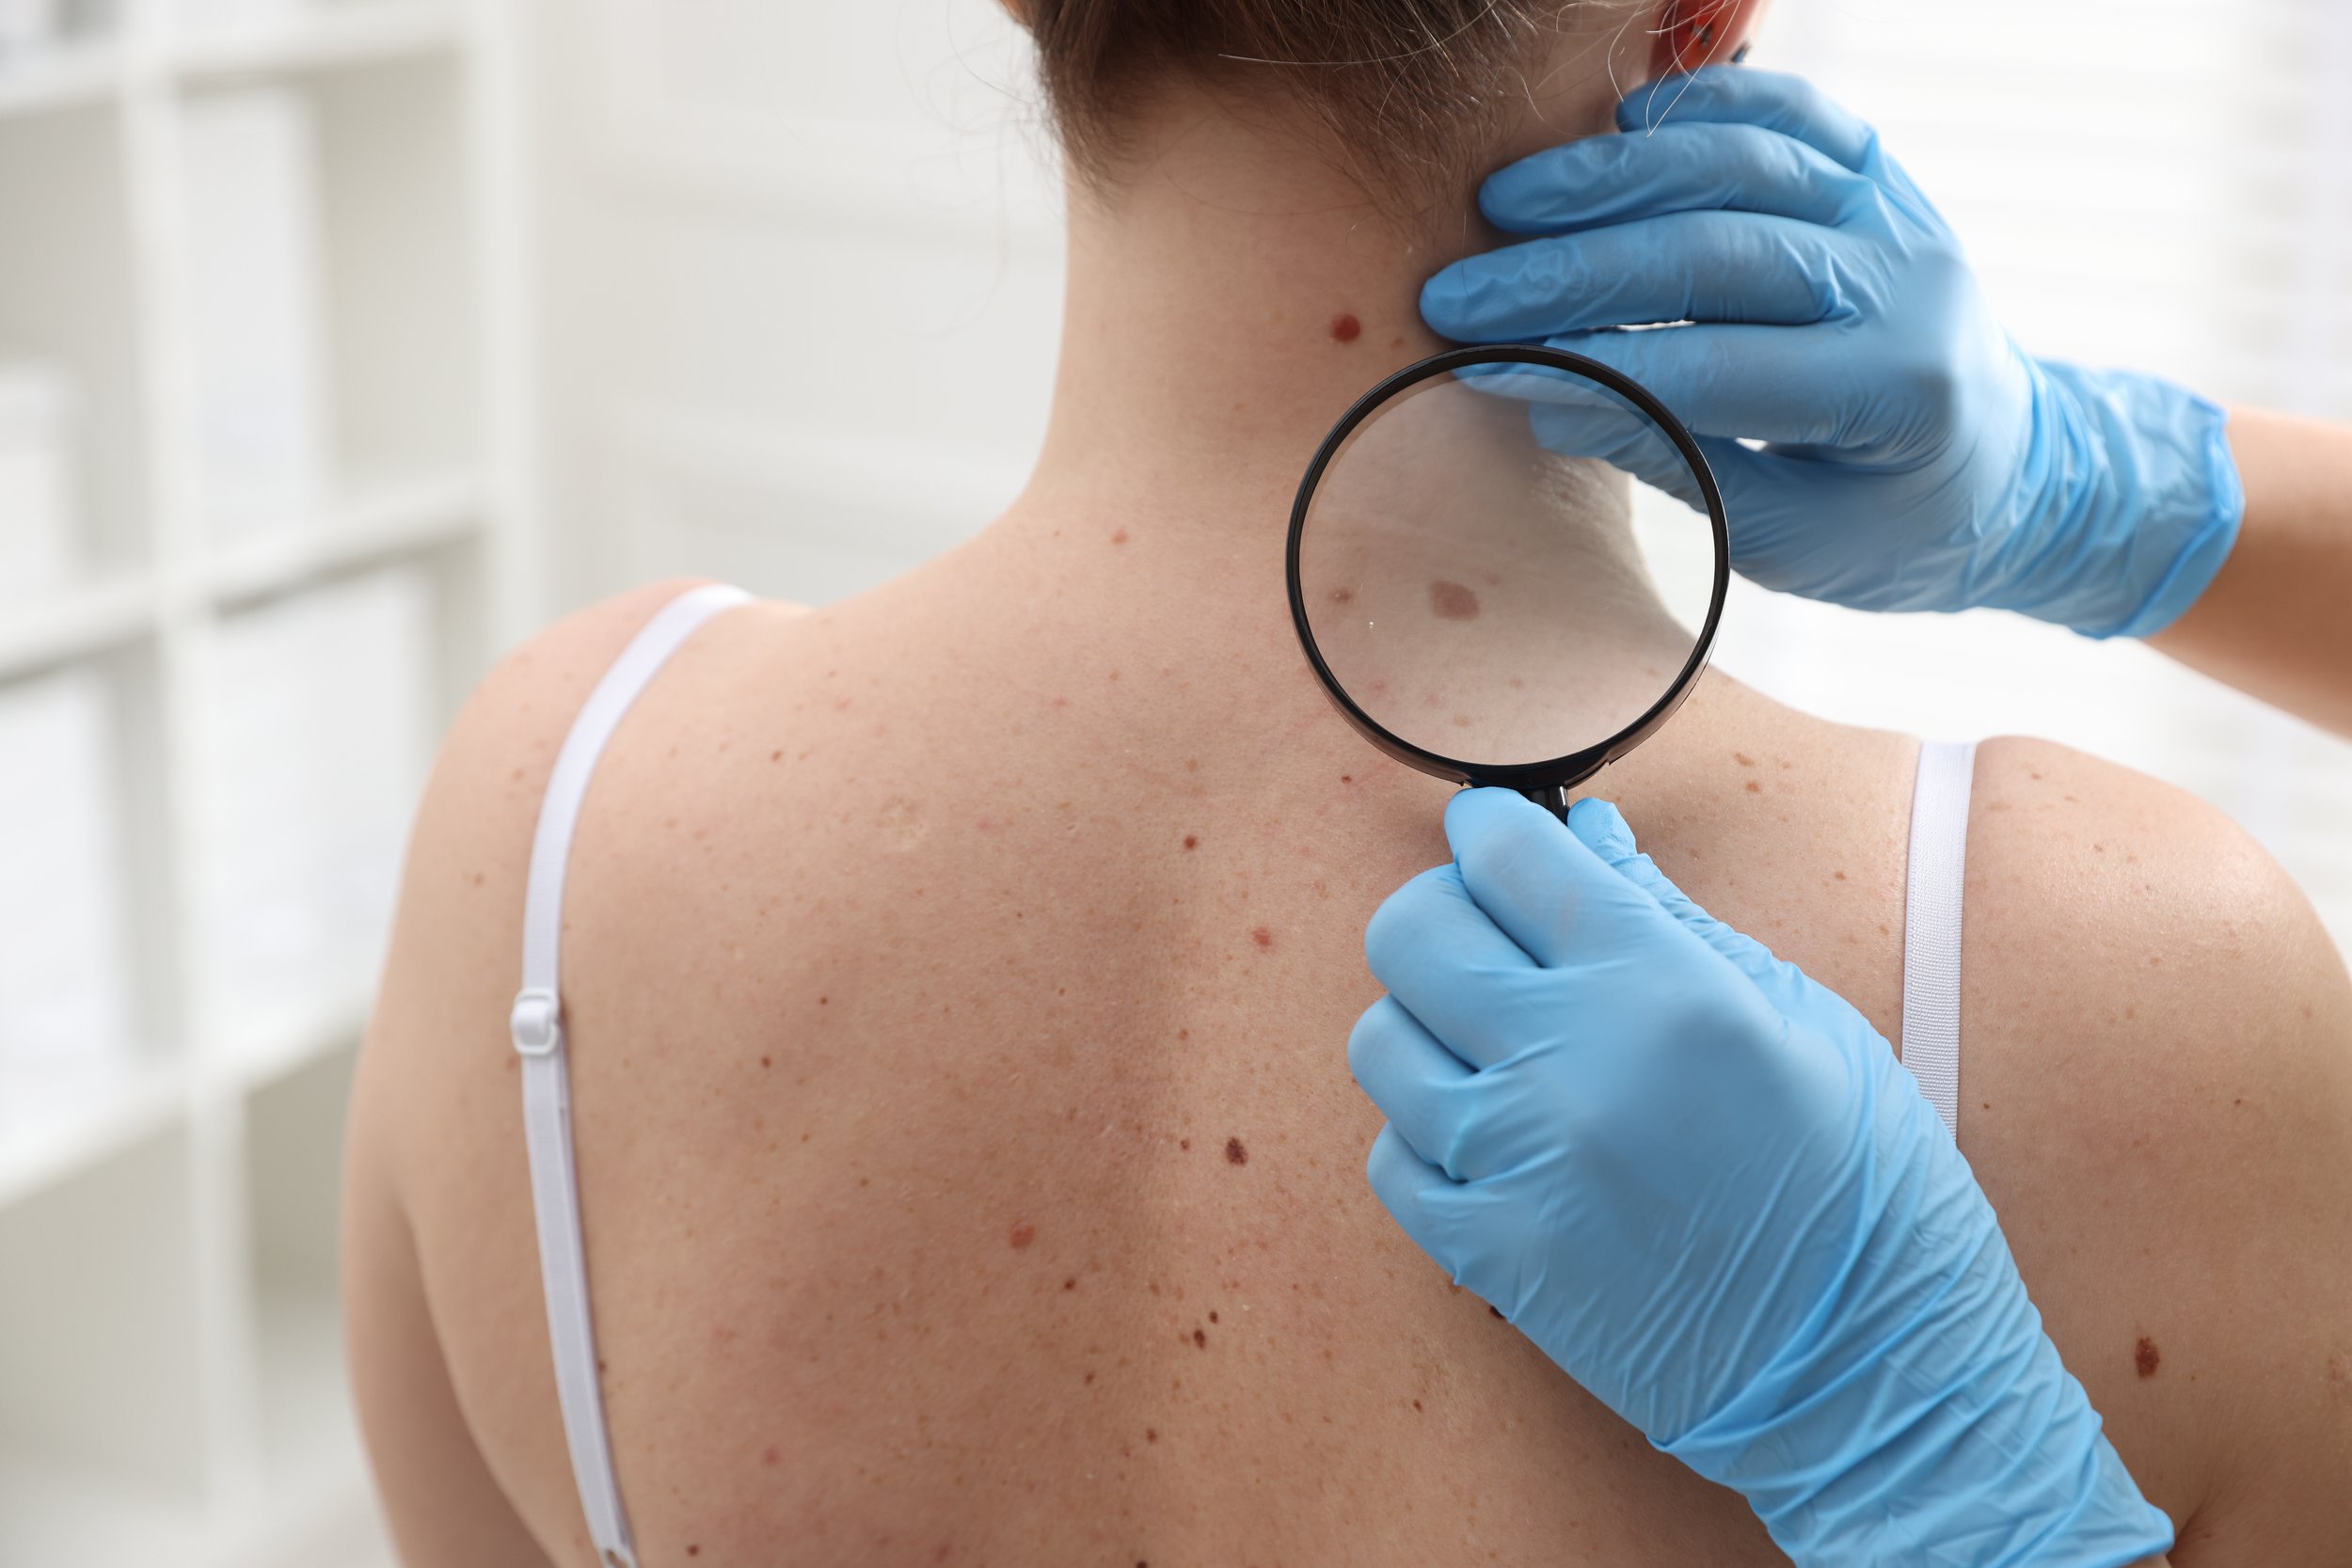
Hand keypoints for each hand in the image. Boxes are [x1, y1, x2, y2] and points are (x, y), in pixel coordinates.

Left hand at [1348, 790, 2172, 1565]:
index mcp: (1660, 987)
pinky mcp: (1489, 1255)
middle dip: (1445, 913)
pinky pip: (1390, 1155)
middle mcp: (1570, 1064)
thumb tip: (1586, 833)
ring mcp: (1517, 1165)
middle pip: (1412, 931)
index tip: (1493, 838)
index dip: (1490, 830)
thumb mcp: (1798, 1018)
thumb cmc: (1861, 1182)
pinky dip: (1426, 1135)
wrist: (1870, 1371)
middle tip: (1492, 936)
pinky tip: (1492, 1138)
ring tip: (1495, 1049)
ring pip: (1381, 1040)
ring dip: (1427, 1027)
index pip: (1508, 855)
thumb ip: (1668, 916)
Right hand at [1421, 68, 2242, 639]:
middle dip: (1571, 271)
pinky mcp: (1880, 173)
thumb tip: (1549, 400)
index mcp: (1896, 392)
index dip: (1591, 368)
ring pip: (1744, 160)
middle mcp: (1907, 282)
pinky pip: (1792, 110)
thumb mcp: (1786, 539)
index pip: (1716, 369)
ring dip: (1612, 178)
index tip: (1486, 372)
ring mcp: (1897, 212)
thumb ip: (1678, 463)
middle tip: (1460, 293)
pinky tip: (1617, 127)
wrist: (2010, 465)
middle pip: (1717, 250)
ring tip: (1504, 203)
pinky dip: (1703, 105)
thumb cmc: (1889, 525)